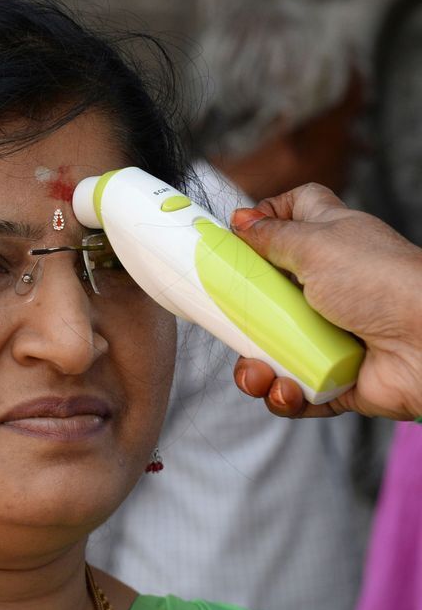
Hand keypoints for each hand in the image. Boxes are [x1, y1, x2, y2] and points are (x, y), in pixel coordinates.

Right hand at [229, 183, 421, 419]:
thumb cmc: (381, 283)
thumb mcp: (316, 243)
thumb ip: (271, 234)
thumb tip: (240, 221)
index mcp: (329, 245)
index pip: (297, 214)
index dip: (268, 216)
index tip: (239, 235)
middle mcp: (329, 288)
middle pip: (267, 293)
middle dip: (240, 311)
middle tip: (228, 319)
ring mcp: (330, 335)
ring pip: (272, 349)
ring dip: (255, 367)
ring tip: (260, 371)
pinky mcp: (335, 379)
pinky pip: (294, 390)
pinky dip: (283, 395)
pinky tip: (286, 388)